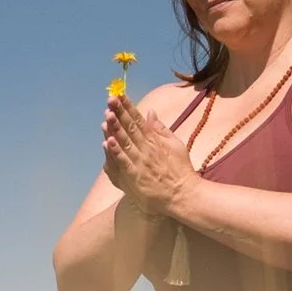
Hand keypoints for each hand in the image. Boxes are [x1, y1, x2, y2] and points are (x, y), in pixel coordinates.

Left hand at [103, 90, 198, 218]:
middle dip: (120, 112)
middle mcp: (147, 149)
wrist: (183, 195)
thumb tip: (150, 112)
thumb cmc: (180, 170)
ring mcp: (141, 163)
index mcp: (155, 140)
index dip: (128, 107)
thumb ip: (161, 129)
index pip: (139, 120)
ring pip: (126, 143)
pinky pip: (124, 163)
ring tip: (107, 115)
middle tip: (110, 99)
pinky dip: (116, 152)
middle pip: (130, 128)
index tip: (118, 95)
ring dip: (116, 128)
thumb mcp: (175, 144)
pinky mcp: (136, 177)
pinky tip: (107, 142)